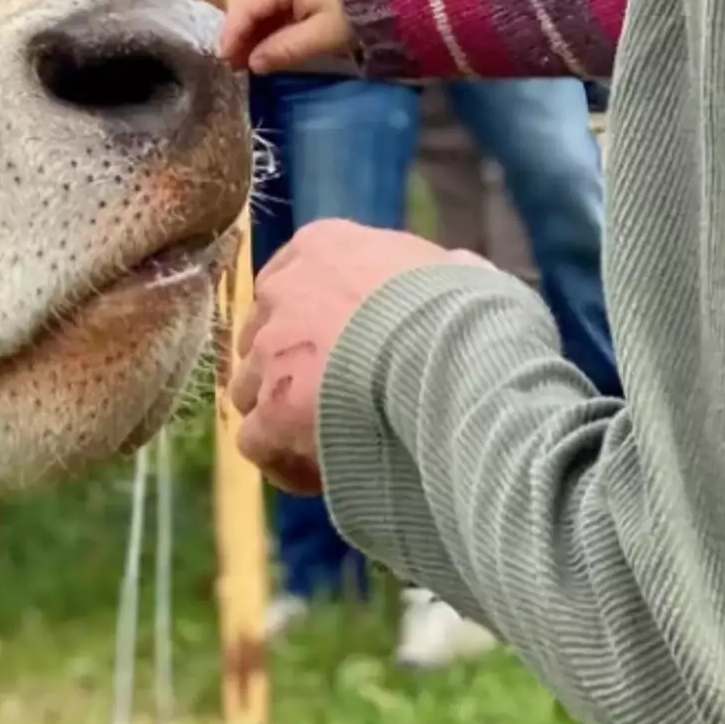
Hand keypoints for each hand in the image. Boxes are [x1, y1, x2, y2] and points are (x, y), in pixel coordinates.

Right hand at [224, 0, 350, 73]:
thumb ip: (285, 49)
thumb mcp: (323, 35)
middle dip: (241, 28)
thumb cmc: (360, 7)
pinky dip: (271, 10)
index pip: (246, 4)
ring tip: (253, 51)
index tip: (225, 61)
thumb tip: (254, 63)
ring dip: (255, 20)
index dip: (233, 34)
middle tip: (236, 60)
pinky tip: (272, 32)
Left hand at [230, 222, 482, 494]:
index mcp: (325, 246)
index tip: (348, 356)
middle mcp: (284, 289)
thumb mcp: (462, 271)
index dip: (316, 324)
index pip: (293, 279)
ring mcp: (272, 349)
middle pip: (266, 334)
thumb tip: (457, 274)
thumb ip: (439, 272)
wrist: (457, 355)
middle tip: (335, 405)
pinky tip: (323, 477)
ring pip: (252, 388)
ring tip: (329, 446)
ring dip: (282, 417)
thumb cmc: (471, 310)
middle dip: (291, 370)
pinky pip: (257, 441)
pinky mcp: (273, 406)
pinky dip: (282, 461)